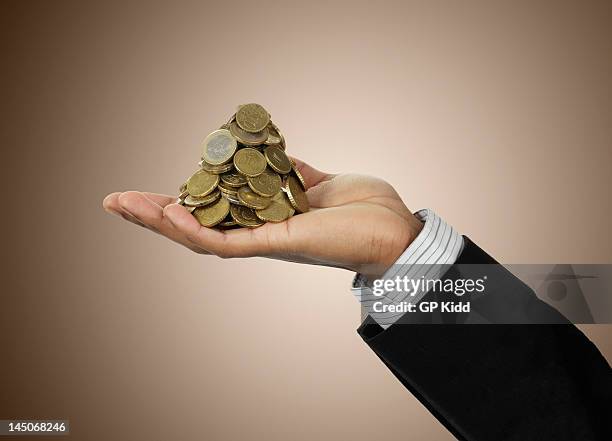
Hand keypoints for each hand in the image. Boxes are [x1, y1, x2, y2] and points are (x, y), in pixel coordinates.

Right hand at [102, 159, 423, 274]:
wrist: (394, 229)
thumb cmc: (361, 210)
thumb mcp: (317, 181)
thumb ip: (289, 174)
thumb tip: (270, 156)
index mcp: (265, 219)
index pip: (212, 212)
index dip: (178, 202)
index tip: (147, 190)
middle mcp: (258, 234)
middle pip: (196, 227)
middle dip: (154, 215)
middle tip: (115, 201)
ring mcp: (264, 243)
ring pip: (201, 238)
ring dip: (162, 222)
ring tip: (127, 205)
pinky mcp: (276, 245)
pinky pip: (228, 243)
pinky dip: (197, 230)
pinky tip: (172, 213)